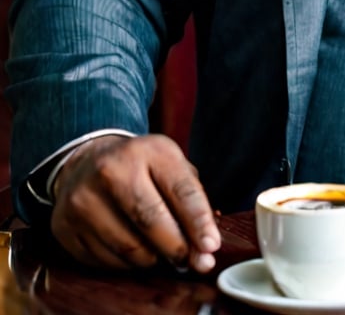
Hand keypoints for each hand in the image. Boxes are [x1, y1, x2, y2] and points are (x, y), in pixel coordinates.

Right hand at [50, 133, 220, 272]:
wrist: (86, 161)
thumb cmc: (139, 167)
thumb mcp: (168, 165)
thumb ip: (190, 200)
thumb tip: (205, 246)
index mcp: (147, 150)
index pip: (180, 190)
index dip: (198, 222)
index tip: (211, 246)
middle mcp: (111, 170)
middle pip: (151, 221)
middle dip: (176, 248)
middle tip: (188, 260)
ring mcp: (83, 198)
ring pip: (128, 248)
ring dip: (151, 259)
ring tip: (158, 251)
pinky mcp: (65, 225)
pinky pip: (104, 261)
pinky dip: (125, 264)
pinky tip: (130, 249)